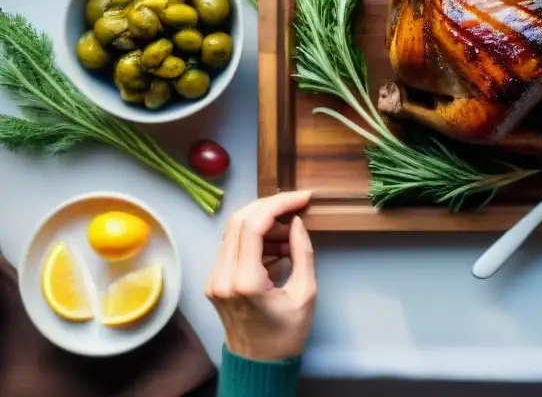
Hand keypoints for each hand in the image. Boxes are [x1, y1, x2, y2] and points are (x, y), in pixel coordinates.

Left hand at [205, 191, 315, 361]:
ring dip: (263, 223)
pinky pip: (232, 246)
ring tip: (290, 237)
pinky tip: (277, 248)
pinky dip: (255, 238)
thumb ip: (302, 253)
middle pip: (239, 220)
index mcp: (244, 282)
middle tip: (296, 210)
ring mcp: (214, 279)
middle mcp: (222, 277)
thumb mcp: (305, 294)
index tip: (303, 198)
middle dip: (270, 207)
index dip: (279, 203)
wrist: (259, 364)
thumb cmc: (286, 335)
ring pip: (233, 230)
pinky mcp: (214, 281)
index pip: (254, 225)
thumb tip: (296, 222)